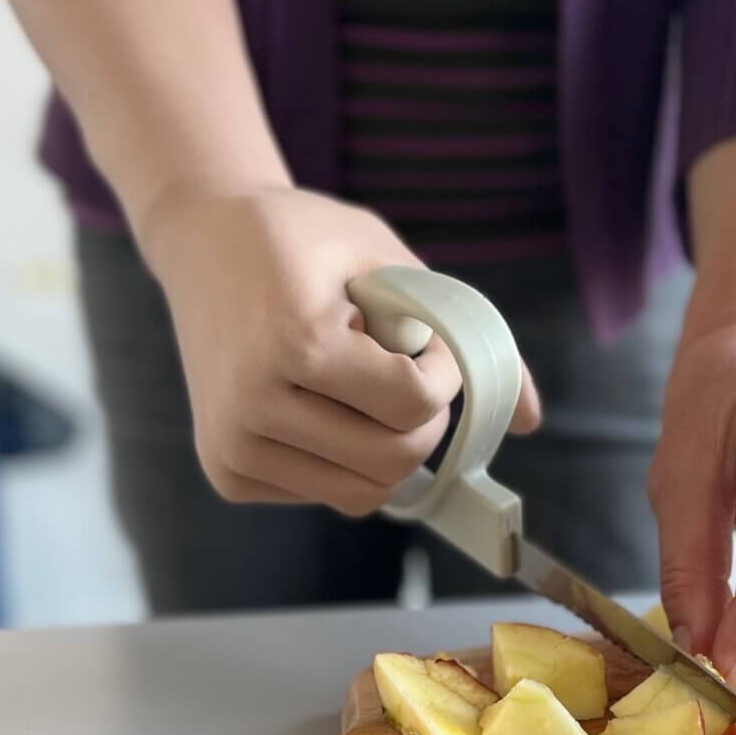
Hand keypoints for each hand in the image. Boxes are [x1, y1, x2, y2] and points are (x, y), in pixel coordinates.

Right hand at [139, 186, 541, 514]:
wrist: (202, 241)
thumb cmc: (306, 241)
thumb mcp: (393, 264)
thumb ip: (470, 337)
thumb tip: (533, 420)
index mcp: (292, 344)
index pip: (412, 406)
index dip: (443, 376)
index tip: (427, 343)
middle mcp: (251, 407)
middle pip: (392, 462)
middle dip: (423, 421)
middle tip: (404, 371)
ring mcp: (233, 447)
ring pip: (364, 493)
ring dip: (388, 446)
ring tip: (360, 384)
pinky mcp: (226, 473)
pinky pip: (327, 493)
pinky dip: (347, 460)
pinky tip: (322, 406)